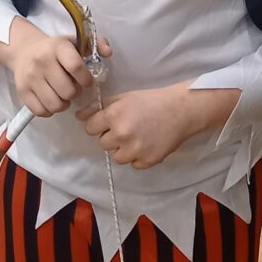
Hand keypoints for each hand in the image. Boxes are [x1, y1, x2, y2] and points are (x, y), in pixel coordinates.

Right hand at [3, 18, 111, 118]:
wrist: (24, 51)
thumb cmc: (55, 49)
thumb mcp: (75, 42)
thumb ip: (96, 45)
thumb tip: (108, 52)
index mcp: (58, 47)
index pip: (76, 67)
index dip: (86, 79)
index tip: (87, 81)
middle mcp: (42, 61)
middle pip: (67, 91)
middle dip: (75, 93)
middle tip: (73, 88)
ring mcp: (30, 77)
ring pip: (55, 104)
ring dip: (63, 104)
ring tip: (63, 95)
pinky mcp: (22, 91)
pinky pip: (41, 111)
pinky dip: (49, 110)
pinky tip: (52, 101)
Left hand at [75, 85, 199, 169]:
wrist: (182, 110)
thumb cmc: (152, 101)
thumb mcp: (124, 98)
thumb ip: (99, 107)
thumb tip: (79, 116)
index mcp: (113, 116)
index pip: (90, 128)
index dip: (99, 125)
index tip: (109, 122)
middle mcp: (122, 134)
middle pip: (103, 144)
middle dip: (112, 137)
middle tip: (128, 128)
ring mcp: (135, 150)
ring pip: (117, 157)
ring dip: (124, 149)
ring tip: (139, 137)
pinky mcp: (147, 161)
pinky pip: (134, 164)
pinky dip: (139, 157)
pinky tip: (149, 144)